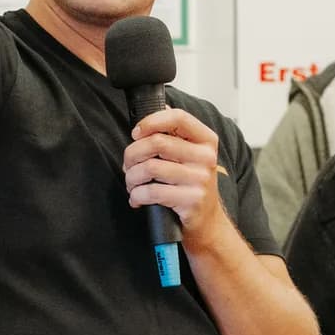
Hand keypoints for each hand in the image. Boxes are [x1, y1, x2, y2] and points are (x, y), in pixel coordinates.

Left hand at [123, 106, 228, 248]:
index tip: (136, 132)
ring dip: (131, 177)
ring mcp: (200, 179)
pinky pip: (152, 192)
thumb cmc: (191, 186)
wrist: (207, 222)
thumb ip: (175, 134)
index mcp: (206, 140)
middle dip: (132, 154)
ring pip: (150, 168)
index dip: (151, 121)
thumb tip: (153, 112)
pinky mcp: (191, 200)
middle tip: (127, 165)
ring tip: (131, 183)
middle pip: (157, 142)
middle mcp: (206, 157)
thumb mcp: (190, 156)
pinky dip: (137, 196)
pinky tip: (137, 199)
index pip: (178, 117)